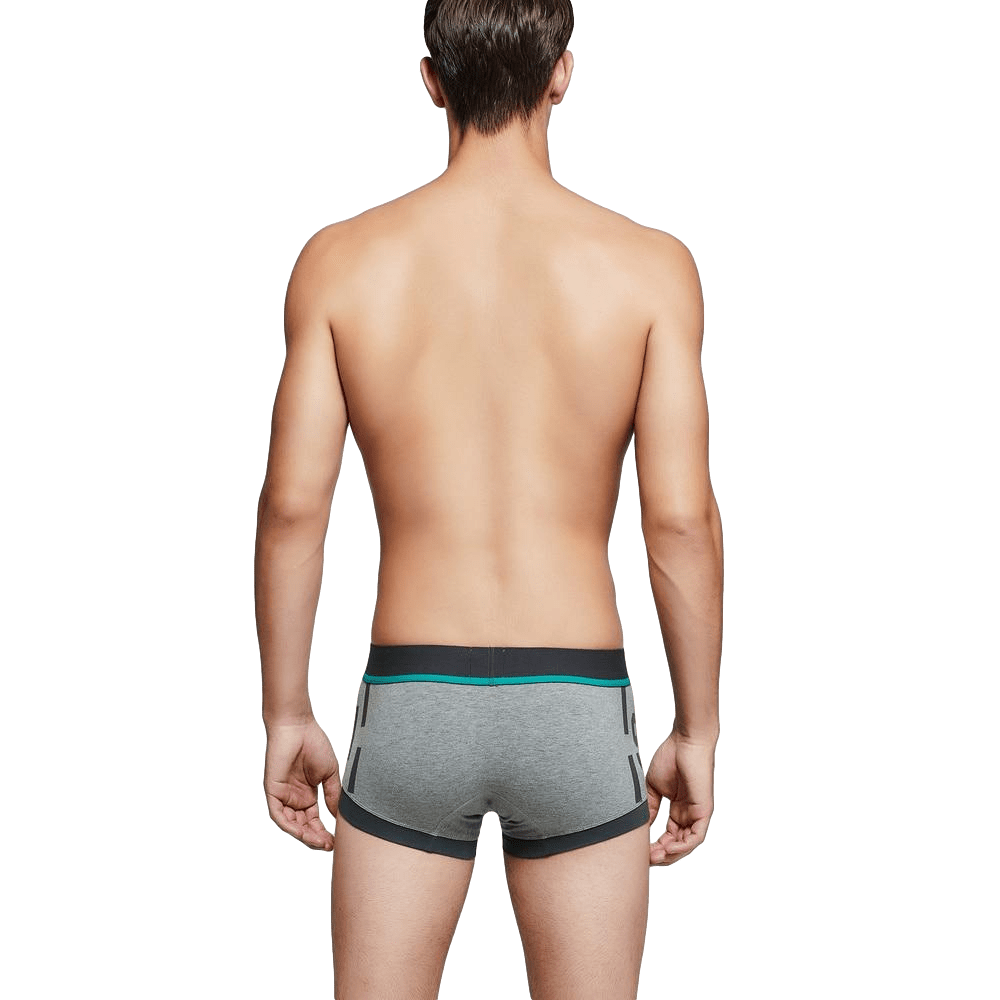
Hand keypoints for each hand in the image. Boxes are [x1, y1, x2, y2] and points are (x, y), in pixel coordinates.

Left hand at [263, 716, 340, 850]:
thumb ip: (332, 795)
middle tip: (328, 846)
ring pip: (290, 825)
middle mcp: (294, 799)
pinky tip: (301, 833)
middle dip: (315, 839)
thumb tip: (338, 817)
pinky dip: (288, 826)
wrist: (299, 726)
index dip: (323, 833)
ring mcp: (283, 796)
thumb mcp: (329, 774)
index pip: (313, 822)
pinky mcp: (272, 791)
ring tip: (318, 842)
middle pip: (303, 827)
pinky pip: (278, 815)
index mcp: (307, 795)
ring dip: (303, 836)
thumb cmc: (315, 744)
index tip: (336, 841)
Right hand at [645, 726, 715, 866]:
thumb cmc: (670, 758)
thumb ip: (651, 808)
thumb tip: (642, 827)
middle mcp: (689, 816)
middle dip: (661, 855)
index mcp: (678, 811)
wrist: (685, 742)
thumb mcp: (654, 787)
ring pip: (687, 845)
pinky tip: (669, 848)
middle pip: (677, 846)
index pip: (667, 837)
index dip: (654, 847)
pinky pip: (696, 837)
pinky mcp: (704, 811)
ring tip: (655, 856)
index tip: (640, 851)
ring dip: (671, 855)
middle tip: (646, 859)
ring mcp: (697, 814)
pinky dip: (683, 846)